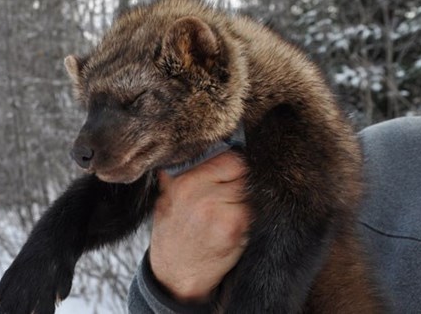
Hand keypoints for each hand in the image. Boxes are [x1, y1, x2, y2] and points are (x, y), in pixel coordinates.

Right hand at [149, 152, 250, 302]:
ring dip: (247, 196)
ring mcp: (220, 211)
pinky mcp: (235, 228)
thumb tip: (204, 145)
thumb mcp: (167, 198)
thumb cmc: (173, 233)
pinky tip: (237, 224)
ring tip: (231, 209)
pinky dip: (251, 214)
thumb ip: (182, 172)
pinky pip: (254, 209)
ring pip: (249, 188)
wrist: (176, 276)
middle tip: (230, 192)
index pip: (225, 155)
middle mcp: (200, 194)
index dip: (230, 163)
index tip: (228, 172)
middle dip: (240, 178)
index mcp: (182, 182)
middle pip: (241, 168)